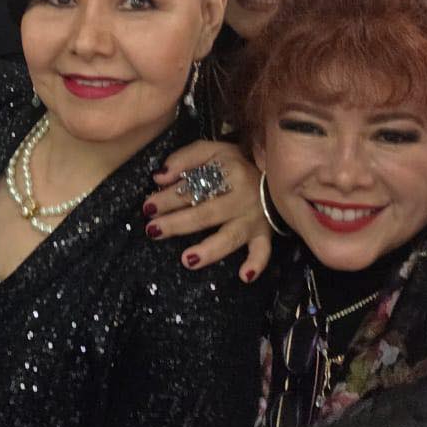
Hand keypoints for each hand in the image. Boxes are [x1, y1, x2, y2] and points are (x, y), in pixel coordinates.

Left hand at [143, 140, 270, 280]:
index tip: (148, 207)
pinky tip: (244, 276)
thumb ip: (185, 158)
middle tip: (153, 230)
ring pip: (230, 236)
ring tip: (187, 260)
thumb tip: (159, 177)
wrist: (279, 174)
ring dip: (210, 250)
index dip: (168, 198)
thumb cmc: (237, 164)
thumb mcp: (212, 150)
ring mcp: (253, 218)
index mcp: (228, 172)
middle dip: (177, 223)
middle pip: (205, 214)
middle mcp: (241, 197)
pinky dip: (256, 264)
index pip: (193, 188)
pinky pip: (263, 251)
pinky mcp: (264, 234)